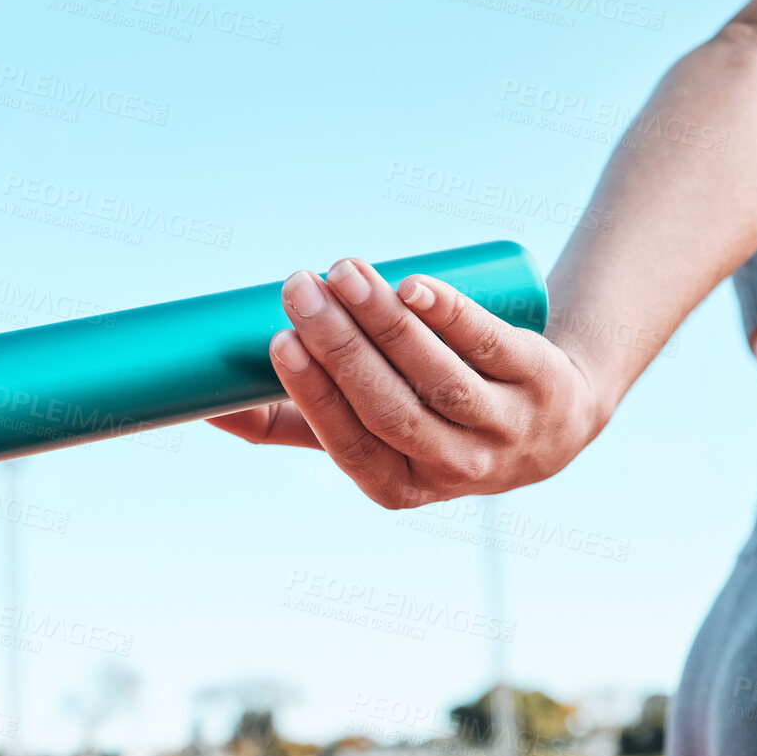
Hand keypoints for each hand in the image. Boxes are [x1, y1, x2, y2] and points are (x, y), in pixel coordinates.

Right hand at [209, 258, 606, 507]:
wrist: (556, 404)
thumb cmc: (433, 411)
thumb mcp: (373, 430)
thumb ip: (295, 421)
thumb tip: (200, 404)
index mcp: (401, 484)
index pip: (351, 445)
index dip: (315, 396)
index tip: (278, 342)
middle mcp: (458, 468)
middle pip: (391, 408)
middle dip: (341, 347)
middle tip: (299, 287)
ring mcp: (506, 428)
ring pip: (437, 376)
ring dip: (386, 321)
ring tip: (344, 270)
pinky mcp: (542, 380)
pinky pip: (492, 345)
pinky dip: (452, 314)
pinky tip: (416, 286)